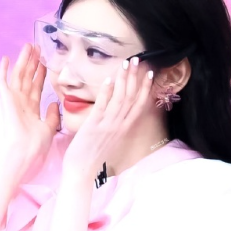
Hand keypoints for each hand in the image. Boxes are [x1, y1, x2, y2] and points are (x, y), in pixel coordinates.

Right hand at [0, 43, 60, 183]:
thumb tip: (55, 103)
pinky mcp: (6, 100)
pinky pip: (2, 82)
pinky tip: (5, 58)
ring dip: (23, 61)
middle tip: (37, 47)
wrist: (24, 153)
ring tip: (28, 46)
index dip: (41, 74)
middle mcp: (21, 103)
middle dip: (32, 63)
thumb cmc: (36, 146)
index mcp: (31, 110)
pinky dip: (3, 71)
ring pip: (18, 75)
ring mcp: (13, 101)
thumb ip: (52, 116)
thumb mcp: (50, 129)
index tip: (46, 62)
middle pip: (27, 78)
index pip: (36, 87)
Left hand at [62, 58, 153, 179]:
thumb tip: (115, 110)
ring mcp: (107, 125)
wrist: (81, 171)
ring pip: (120, 98)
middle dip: (136, 77)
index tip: (150, 73)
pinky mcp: (94, 126)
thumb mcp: (109, 138)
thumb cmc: (92, 156)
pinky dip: (106, 92)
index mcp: (124, 129)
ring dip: (124, 79)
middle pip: (132, 97)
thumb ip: (114, 124)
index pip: (139, 104)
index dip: (146, 88)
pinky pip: (102, 105)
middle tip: (138, 59)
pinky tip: (109, 79)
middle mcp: (119, 126)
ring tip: (126, 63)